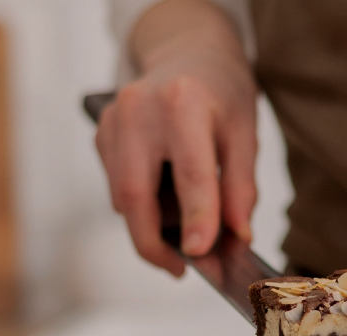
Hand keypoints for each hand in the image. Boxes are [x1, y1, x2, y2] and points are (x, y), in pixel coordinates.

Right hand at [95, 0, 256, 275]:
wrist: (189, 54)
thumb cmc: (221, 95)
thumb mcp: (245, 135)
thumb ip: (242, 188)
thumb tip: (236, 236)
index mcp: (184, 104)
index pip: (190, 173)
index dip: (196, 219)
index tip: (200, 254)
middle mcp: (139, 110)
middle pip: (134, 194)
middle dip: (153, 243)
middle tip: (179, 269)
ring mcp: (113, 122)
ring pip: (121, 198)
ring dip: (150, 226)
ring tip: (182, 230)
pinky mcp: (101, 135)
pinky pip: (117, 188)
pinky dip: (141, 207)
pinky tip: (165, 200)